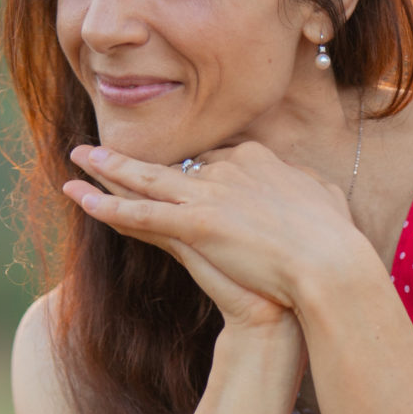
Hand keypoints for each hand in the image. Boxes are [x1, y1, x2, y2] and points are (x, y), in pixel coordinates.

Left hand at [63, 140, 360, 318]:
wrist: (331, 265)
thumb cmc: (336, 240)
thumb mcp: (327, 201)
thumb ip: (311, 188)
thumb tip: (311, 183)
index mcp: (257, 160)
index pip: (214, 157)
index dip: (191, 166)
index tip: (177, 170)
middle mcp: (227, 169)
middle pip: (172, 161)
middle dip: (134, 155)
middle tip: (101, 148)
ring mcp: (208, 196)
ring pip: (147, 179)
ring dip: (107, 169)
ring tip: (77, 157)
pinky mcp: (196, 225)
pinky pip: (142, 215)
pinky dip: (109, 207)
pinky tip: (81, 199)